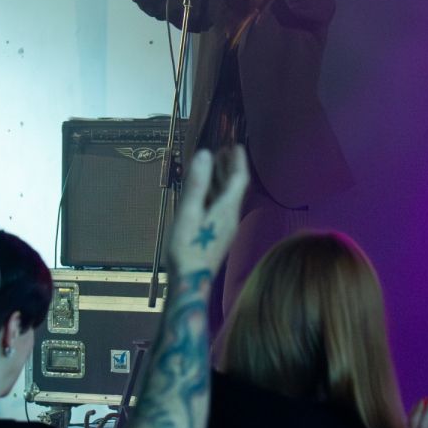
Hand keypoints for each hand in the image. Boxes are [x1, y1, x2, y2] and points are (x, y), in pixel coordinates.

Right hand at [169, 146, 248, 278]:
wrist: (191, 281)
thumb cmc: (188, 247)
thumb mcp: (188, 212)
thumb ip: (197, 182)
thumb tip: (204, 152)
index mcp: (227, 209)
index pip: (239, 179)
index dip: (238, 161)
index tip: (236, 145)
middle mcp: (231, 217)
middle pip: (235, 187)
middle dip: (230, 168)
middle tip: (223, 151)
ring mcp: (225, 228)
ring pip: (228, 198)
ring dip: (222, 180)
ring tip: (213, 166)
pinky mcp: (218, 236)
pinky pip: (221, 207)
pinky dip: (215, 193)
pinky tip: (204, 193)